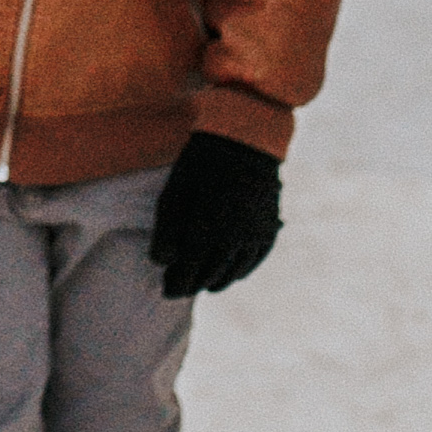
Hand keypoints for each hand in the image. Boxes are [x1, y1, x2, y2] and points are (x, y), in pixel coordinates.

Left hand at [149, 130, 279, 296]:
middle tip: (177, 286)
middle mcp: (234, 241)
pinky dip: (239, 272)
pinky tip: (229, 273)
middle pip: (210, 276)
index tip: (166, 291)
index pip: (189, 272)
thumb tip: (162, 263)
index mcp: (207, 231)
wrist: (243, 140)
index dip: (176, 285)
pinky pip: (253, 262)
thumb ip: (166, 232)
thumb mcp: (173, 193)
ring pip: (233, 273)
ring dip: (215, 281)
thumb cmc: (200, 164)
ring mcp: (255, 237)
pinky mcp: (269, 230)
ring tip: (202, 282)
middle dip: (191, 284)